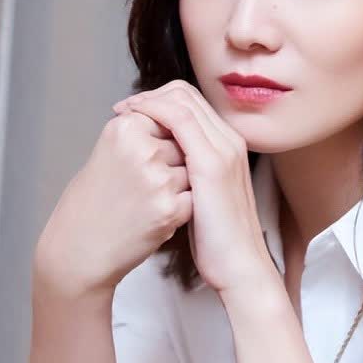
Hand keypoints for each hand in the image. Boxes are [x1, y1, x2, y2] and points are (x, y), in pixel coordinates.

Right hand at [34, 105, 191, 298]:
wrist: (79, 247)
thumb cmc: (94, 199)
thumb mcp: (110, 149)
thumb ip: (145, 131)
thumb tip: (183, 117)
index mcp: (125, 127)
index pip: (169, 119)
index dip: (163, 142)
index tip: (144, 159)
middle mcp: (142, 150)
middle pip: (184, 145)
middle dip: (173, 163)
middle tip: (144, 184)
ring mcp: (158, 180)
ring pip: (192, 172)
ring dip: (179, 185)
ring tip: (148, 199)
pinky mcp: (170, 209)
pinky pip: (193, 198)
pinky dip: (180, 207)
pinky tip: (155, 213)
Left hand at [111, 80, 273, 294]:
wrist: (239, 267)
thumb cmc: (217, 241)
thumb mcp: (202, 200)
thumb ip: (189, 178)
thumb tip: (163, 170)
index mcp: (228, 149)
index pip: (192, 105)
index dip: (160, 101)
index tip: (133, 113)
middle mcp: (229, 142)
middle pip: (187, 95)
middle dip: (150, 95)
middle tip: (123, 109)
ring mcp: (223, 150)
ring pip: (182, 100)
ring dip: (147, 100)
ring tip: (123, 113)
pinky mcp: (212, 163)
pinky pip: (179, 119)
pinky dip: (153, 113)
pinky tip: (132, 122)